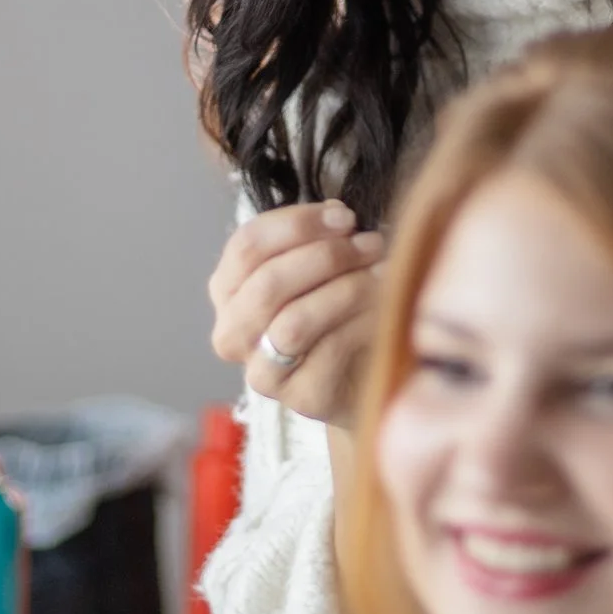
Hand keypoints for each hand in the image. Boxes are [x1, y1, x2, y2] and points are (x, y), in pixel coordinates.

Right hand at [208, 200, 385, 428]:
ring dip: (346, 289)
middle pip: (268, 283)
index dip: (297, 224)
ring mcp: (261, 370)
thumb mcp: (316, 268)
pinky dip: (362, 320)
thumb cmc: (335, 312)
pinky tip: (385, 305)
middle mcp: (232, 333)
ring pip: (294, 322)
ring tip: (382, 272)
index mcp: (227, 290)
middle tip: (370, 244)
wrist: (364, 375)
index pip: (247, 246)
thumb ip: (314, 239)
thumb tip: (339, 216)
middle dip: (326, 257)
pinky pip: (329, 350)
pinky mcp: (298, 397)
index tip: (344, 217)